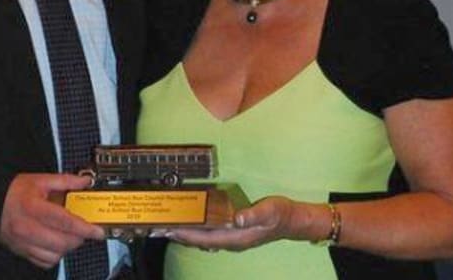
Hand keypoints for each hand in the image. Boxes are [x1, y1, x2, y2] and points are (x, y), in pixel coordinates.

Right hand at [0, 173, 104, 268]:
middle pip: (62, 242)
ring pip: (55, 255)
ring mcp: (23, 243)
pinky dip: (55, 255)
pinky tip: (57, 243)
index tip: (98, 231)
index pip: (64, 222)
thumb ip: (65, 181)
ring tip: (70, 235)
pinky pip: (45, 262)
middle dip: (79, 238)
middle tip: (85, 230)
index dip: (84, 228)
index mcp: (32, 207)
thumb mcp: (40, 180)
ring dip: (68, 247)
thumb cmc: (15, 192)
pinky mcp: (22, 252)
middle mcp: (26, 228)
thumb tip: (85, 182)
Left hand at [166, 196, 303, 251]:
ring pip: (203, 239)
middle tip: (160, 228)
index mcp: (236, 238)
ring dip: (186, 233)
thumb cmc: (280, 215)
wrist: (291, 221)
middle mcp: (231, 241)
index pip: (205, 238)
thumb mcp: (269, 211)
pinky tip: (189, 224)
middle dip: (180, 235)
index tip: (170, 230)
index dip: (187, 234)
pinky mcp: (232, 233)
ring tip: (169, 227)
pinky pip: (209, 234)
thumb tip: (238, 218)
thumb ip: (253, 215)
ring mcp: (231, 238)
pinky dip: (196, 230)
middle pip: (200, 240)